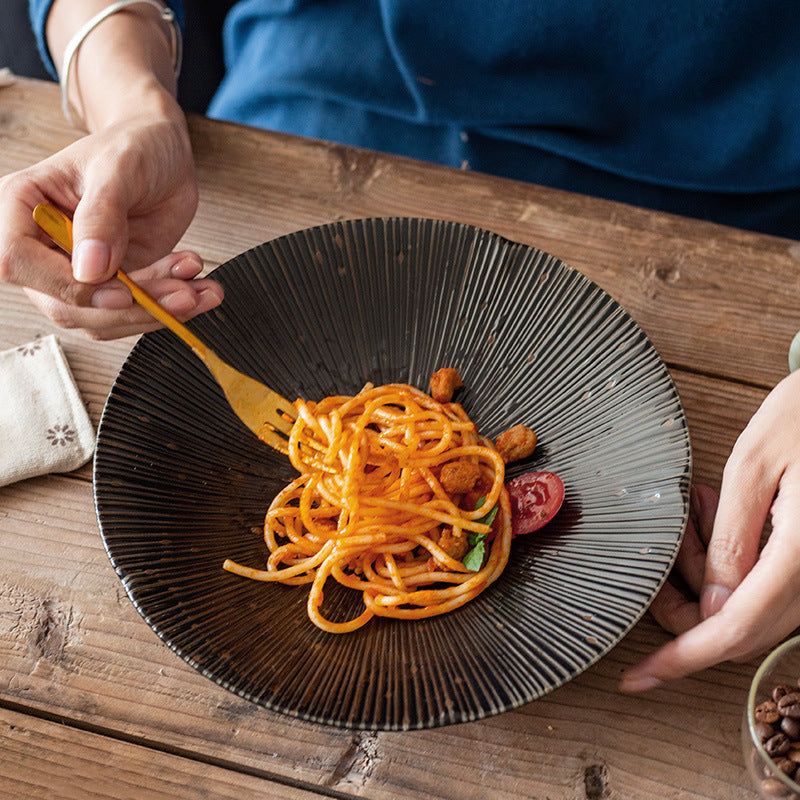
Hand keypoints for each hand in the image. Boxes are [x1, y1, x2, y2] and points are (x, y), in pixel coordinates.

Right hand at [0, 112, 222, 338]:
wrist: (164, 154)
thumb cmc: (133, 146)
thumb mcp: (119, 168)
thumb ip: (101, 215)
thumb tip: (89, 269)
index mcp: (22, 209)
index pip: (18, 262)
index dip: (68, 287)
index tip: (121, 291)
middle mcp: (43, 248)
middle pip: (68, 305)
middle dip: (131, 308)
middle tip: (183, 295)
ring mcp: (79, 272)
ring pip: (105, 319)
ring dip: (156, 312)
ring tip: (198, 291)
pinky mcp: (113, 286)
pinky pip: (134, 313)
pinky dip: (169, 308)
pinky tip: (198, 288)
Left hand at [620, 369, 799, 690]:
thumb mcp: (756, 465)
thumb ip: (734, 539)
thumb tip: (713, 607)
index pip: (732, 630)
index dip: (680, 660)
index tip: (636, 677)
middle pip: (741, 628)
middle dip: (685, 605)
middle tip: (662, 551)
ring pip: (754, 612)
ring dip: (708, 580)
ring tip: (699, 511)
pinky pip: (772, 590)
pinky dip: (734, 570)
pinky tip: (720, 520)